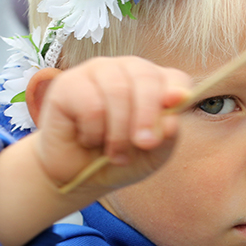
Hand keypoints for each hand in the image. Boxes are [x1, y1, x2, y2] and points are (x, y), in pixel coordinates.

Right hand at [30, 56, 192, 194]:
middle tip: (143, 144)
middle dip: (147, 117)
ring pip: (118, 90)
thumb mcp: (150, 156)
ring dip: (118, 132)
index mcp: (154, 83)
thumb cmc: (117, 160)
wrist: (77, 175)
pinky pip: (90, 104)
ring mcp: (97, 71)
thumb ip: (165, 137)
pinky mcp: (69, 82)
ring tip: (113, 153)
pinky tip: (88, 139)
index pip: (175, 79)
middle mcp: (127, 69)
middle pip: (146, 78)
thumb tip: (171, 122)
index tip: (171, 123)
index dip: (176, 97)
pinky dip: (93, 131)